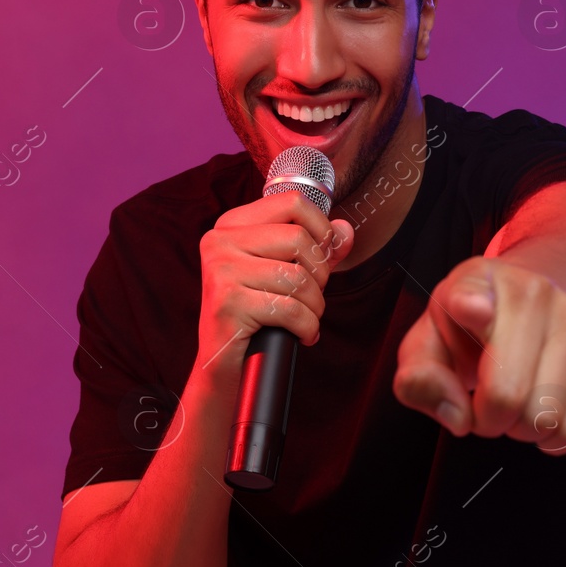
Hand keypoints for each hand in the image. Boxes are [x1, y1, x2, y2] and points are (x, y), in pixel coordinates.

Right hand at [195, 192, 354, 401]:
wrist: (223, 364)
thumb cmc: (256, 314)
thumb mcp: (286, 272)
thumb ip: (317, 248)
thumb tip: (345, 230)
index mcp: (232, 224)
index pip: (292, 202)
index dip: (321, 230)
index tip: (321, 259)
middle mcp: (220, 241)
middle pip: (299, 239)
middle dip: (319, 274)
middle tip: (312, 297)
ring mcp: (220, 271)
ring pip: (297, 277)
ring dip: (314, 305)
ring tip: (306, 318)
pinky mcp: (227, 304)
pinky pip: (290, 309)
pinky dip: (307, 327)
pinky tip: (301, 335)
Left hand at [393, 256, 565, 454]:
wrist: (533, 300)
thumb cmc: (470, 329)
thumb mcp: (430, 344)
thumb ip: (421, 380)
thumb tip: (457, 415)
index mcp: (473, 281)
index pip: (471, 293)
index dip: (470, 306)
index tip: (474, 312)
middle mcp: (530, 291)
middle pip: (506, 396)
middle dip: (486, 421)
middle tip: (483, 405)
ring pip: (546, 419)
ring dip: (521, 431)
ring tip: (514, 404)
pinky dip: (554, 439)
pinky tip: (540, 414)